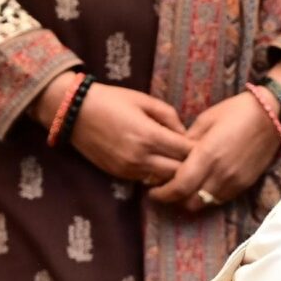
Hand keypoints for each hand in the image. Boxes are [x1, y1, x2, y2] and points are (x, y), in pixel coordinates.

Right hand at [43, 76, 191, 183]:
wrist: (75, 112)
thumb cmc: (111, 100)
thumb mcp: (143, 100)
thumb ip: (168, 115)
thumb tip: (184, 132)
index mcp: (150, 135)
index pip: (186, 152)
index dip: (199, 150)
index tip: (205, 145)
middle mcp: (141, 157)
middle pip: (178, 172)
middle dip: (189, 166)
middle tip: (196, 158)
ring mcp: (129, 169)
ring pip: (163, 181)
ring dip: (173, 174)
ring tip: (179, 164)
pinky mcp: (120, 175)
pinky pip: (146, 180)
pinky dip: (156, 175)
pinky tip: (159, 165)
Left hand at [149, 90, 280, 210]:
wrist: (271, 115)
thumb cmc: (236, 111)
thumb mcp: (206, 120)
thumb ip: (187, 141)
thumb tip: (173, 155)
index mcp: (207, 155)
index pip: (179, 186)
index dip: (163, 194)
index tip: (153, 191)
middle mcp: (220, 173)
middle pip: (190, 202)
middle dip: (174, 200)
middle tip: (166, 191)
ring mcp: (234, 182)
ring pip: (205, 204)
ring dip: (191, 200)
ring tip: (184, 190)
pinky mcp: (244, 185)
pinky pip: (220, 200)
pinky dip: (207, 198)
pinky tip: (203, 186)